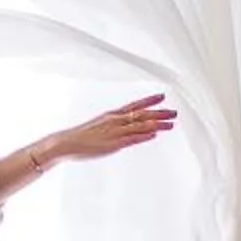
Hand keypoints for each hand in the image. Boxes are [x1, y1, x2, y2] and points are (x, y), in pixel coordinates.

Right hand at [35, 92, 177, 169]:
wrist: (66, 143)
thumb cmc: (81, 137)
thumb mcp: (99, 127)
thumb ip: (114, 127)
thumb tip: (125, 128)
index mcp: (112, 115)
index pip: (135, 105)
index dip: (149, 101)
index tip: (162, 96)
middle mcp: (115, 121)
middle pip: (141, 115)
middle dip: (159, 113)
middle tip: (174, 112)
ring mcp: (115, 132)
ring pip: (139, 125)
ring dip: (157, 124)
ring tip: (171, 124)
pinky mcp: (112, 144)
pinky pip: (131, 138)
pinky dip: (143, 135)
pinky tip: (153, 134)